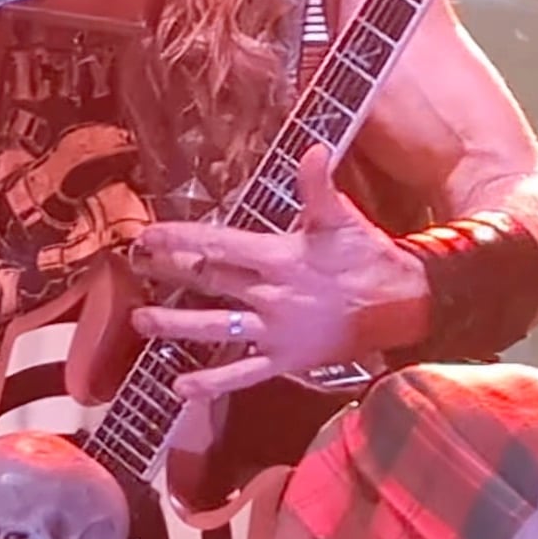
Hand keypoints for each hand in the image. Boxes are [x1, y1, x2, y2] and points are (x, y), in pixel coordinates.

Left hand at [128, 145, 430, 399]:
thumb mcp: (342, 219)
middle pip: (209, 282)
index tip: (149, 234)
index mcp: (278, 258)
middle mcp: (270, 296)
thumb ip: (320, 187)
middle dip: (170, 272)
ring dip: (176, 325)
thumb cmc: (368, 258)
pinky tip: (181, 388)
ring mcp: (274, 332)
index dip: (181, 238)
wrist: (402, 306)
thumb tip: (315, 149)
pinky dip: (212, 383)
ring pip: (215, 328)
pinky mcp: (285, 360)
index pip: (219, 244)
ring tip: (141, 321)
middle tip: (136, 266)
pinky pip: (243, 374)